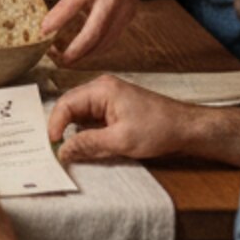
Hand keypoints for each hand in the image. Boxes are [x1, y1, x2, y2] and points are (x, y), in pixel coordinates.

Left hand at [41, 0, 147, 63]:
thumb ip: (65, 4)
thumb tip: (46, 27)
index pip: (72, 7)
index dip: (56, 23)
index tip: (42, 34)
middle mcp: (111, 2)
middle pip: (93, 36)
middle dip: (73, 53)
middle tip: (56, 59)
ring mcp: (123, 13)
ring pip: (103, 44)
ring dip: (85, 55)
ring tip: (66, 58)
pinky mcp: (128, 20)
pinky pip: (111, 40)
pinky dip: (96, 49)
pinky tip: (84, 50)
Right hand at [49, 75, 193, 163]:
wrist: (188, 128)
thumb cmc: (159, 129)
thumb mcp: (121, 141)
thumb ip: (88, 144)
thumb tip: (62, 150)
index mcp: (101, 89)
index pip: (66, 104)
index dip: (55, 125)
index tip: (52, 144)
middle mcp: (102, 88)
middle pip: (70, 106)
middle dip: (62, 127)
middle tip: (56, 148)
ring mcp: (109, 96)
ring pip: (80, 113)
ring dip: (74, 130)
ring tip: (69, 148)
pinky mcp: (115, 107)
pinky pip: (92, 117)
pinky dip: (86, 131)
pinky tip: (85, 144)